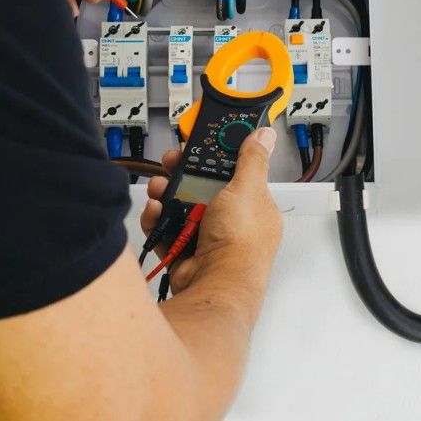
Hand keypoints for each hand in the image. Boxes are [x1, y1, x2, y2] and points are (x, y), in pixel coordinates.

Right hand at [141, 128, 283, 295]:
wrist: (216, 284)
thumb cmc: (240, 242)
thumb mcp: (248, 188)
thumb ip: (253, 159)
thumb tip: (265, 136)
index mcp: (254, 206)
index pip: (235, 173)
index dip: (216, 157)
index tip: (200, 146)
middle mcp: (232, 223)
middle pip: (203, 188)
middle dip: (184, 174)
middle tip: (171, 163)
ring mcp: (208, 238)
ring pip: (182, 207)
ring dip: (167, 194)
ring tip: (159, 187)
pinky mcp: (185, 252)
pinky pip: (166, 229)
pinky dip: (158, 219)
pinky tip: (155, 210)